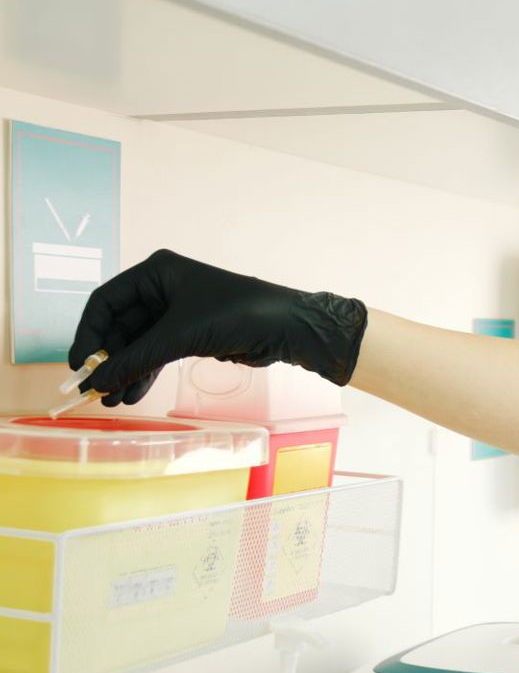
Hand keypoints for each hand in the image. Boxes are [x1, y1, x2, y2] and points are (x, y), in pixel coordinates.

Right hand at [69, 249, 367, 405]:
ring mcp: (177, 312)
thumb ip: (136, 359)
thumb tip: (98, 381)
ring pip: (139, 344)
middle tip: (96, 390)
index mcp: (156, 272)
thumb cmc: (237, 314)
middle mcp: (163, 288)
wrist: (286, 328)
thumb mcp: (179, 336)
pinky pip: (158, 354)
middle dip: (109, 359)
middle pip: (120, 326)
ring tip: (112, 400)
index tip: (79, 364)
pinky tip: (133, 394)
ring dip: (126, 371)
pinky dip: (145, 373)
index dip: (88, 333)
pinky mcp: (191, 334)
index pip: (105, 301)